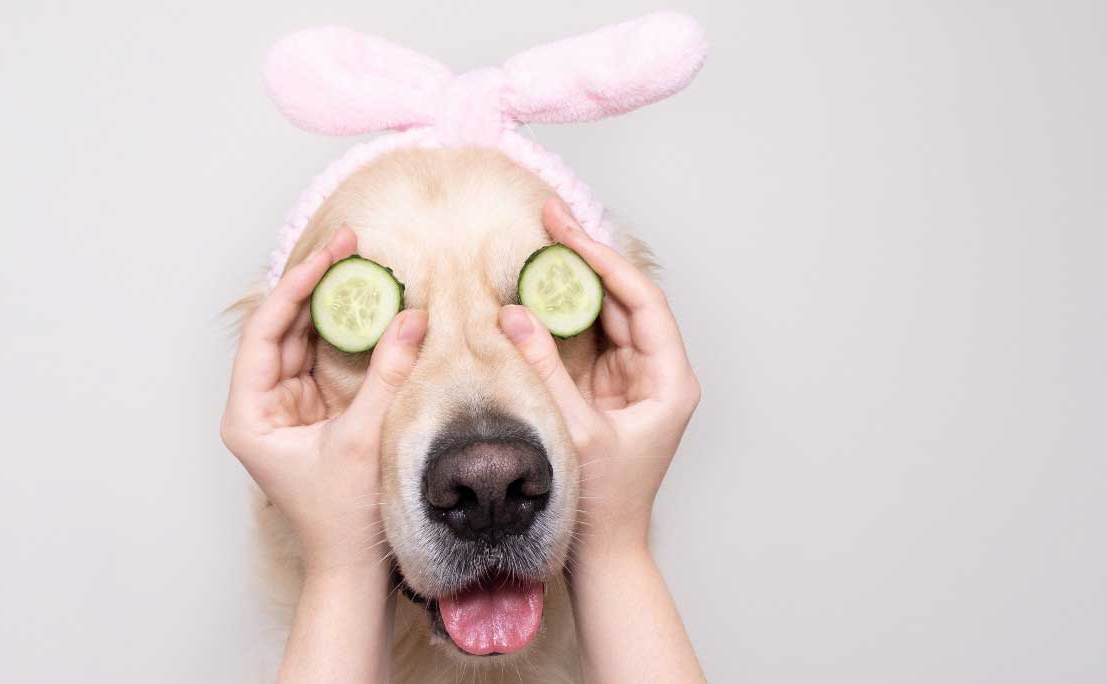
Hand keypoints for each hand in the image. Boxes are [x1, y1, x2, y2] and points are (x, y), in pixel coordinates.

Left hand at [220, 226, 428, 577]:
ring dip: (333, 304)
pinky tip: (370, 304)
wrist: (351, 566)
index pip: (265, 332)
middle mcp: (261, 404)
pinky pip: (328, 358)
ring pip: (306, 338)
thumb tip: (414, 317)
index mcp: (249, 413)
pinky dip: (349, 332)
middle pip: (283, 327)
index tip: (330, 255)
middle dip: (315, 285)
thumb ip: (388, 374)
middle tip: (349, 243)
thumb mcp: (364, 438)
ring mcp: (288, 406)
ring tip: (360, 263)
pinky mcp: (316, 412)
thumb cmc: (341, 516)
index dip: (297, 288)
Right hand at [499, 198, 701, 559]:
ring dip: (571, 280)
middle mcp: (656, 372)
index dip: (603, 261)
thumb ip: (545, 370)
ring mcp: (630, 379)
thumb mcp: (574, 431)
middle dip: (585, 258)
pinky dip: (559, 312)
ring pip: (603, 312)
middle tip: (549, 218)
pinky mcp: (605, 388)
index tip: (566, 232)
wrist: (607, 551)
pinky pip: (584, 337)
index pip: (640, 301)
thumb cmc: (605, 503)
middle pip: (622, 298)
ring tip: (539, 241)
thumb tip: (512, 316)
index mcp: (669, 380)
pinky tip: (534, 287)